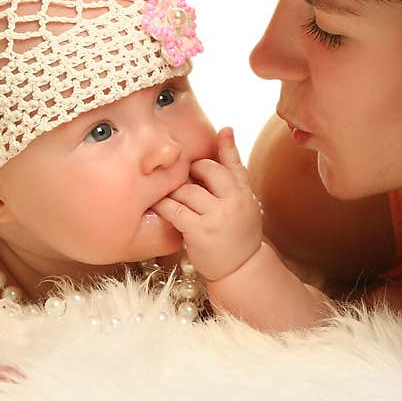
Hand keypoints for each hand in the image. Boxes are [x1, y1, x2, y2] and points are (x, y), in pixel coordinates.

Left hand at [152, 127, 262, 281]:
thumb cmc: (237, 236)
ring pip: (188, 190)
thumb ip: (234, 180)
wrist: (241, 270)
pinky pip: (176, 210)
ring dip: (174, 191)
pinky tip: (157, 207)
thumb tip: (230, 141)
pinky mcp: (200, 231)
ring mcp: (218, 216)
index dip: (228, 146)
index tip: (224, 130)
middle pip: (208, 170)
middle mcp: (234, 201)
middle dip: (192, 171)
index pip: (235, 164)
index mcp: (245, 194)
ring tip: (168, 195)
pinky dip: (164, 206)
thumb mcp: (244, 206)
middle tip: (184, 180)